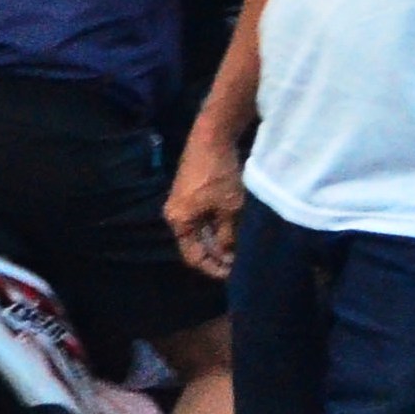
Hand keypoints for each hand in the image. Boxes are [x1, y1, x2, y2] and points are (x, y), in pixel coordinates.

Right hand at [167, 127, 243, 281]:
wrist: (211, 139)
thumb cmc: (219, 175)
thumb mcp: (229, 208)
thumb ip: (228, 234)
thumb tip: (229, 254)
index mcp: (179, 221)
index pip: (192, 256)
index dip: (212, 268)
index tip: (233, 274)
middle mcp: (175, 214)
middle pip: (194, 244)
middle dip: (216, 255)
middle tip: (239, 263)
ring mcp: (181, 203)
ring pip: (199, 231)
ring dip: (217, 241)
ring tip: (239, 248)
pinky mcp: (189, 193)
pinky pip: (201, 219)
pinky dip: (216, 227)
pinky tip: (233, 229)